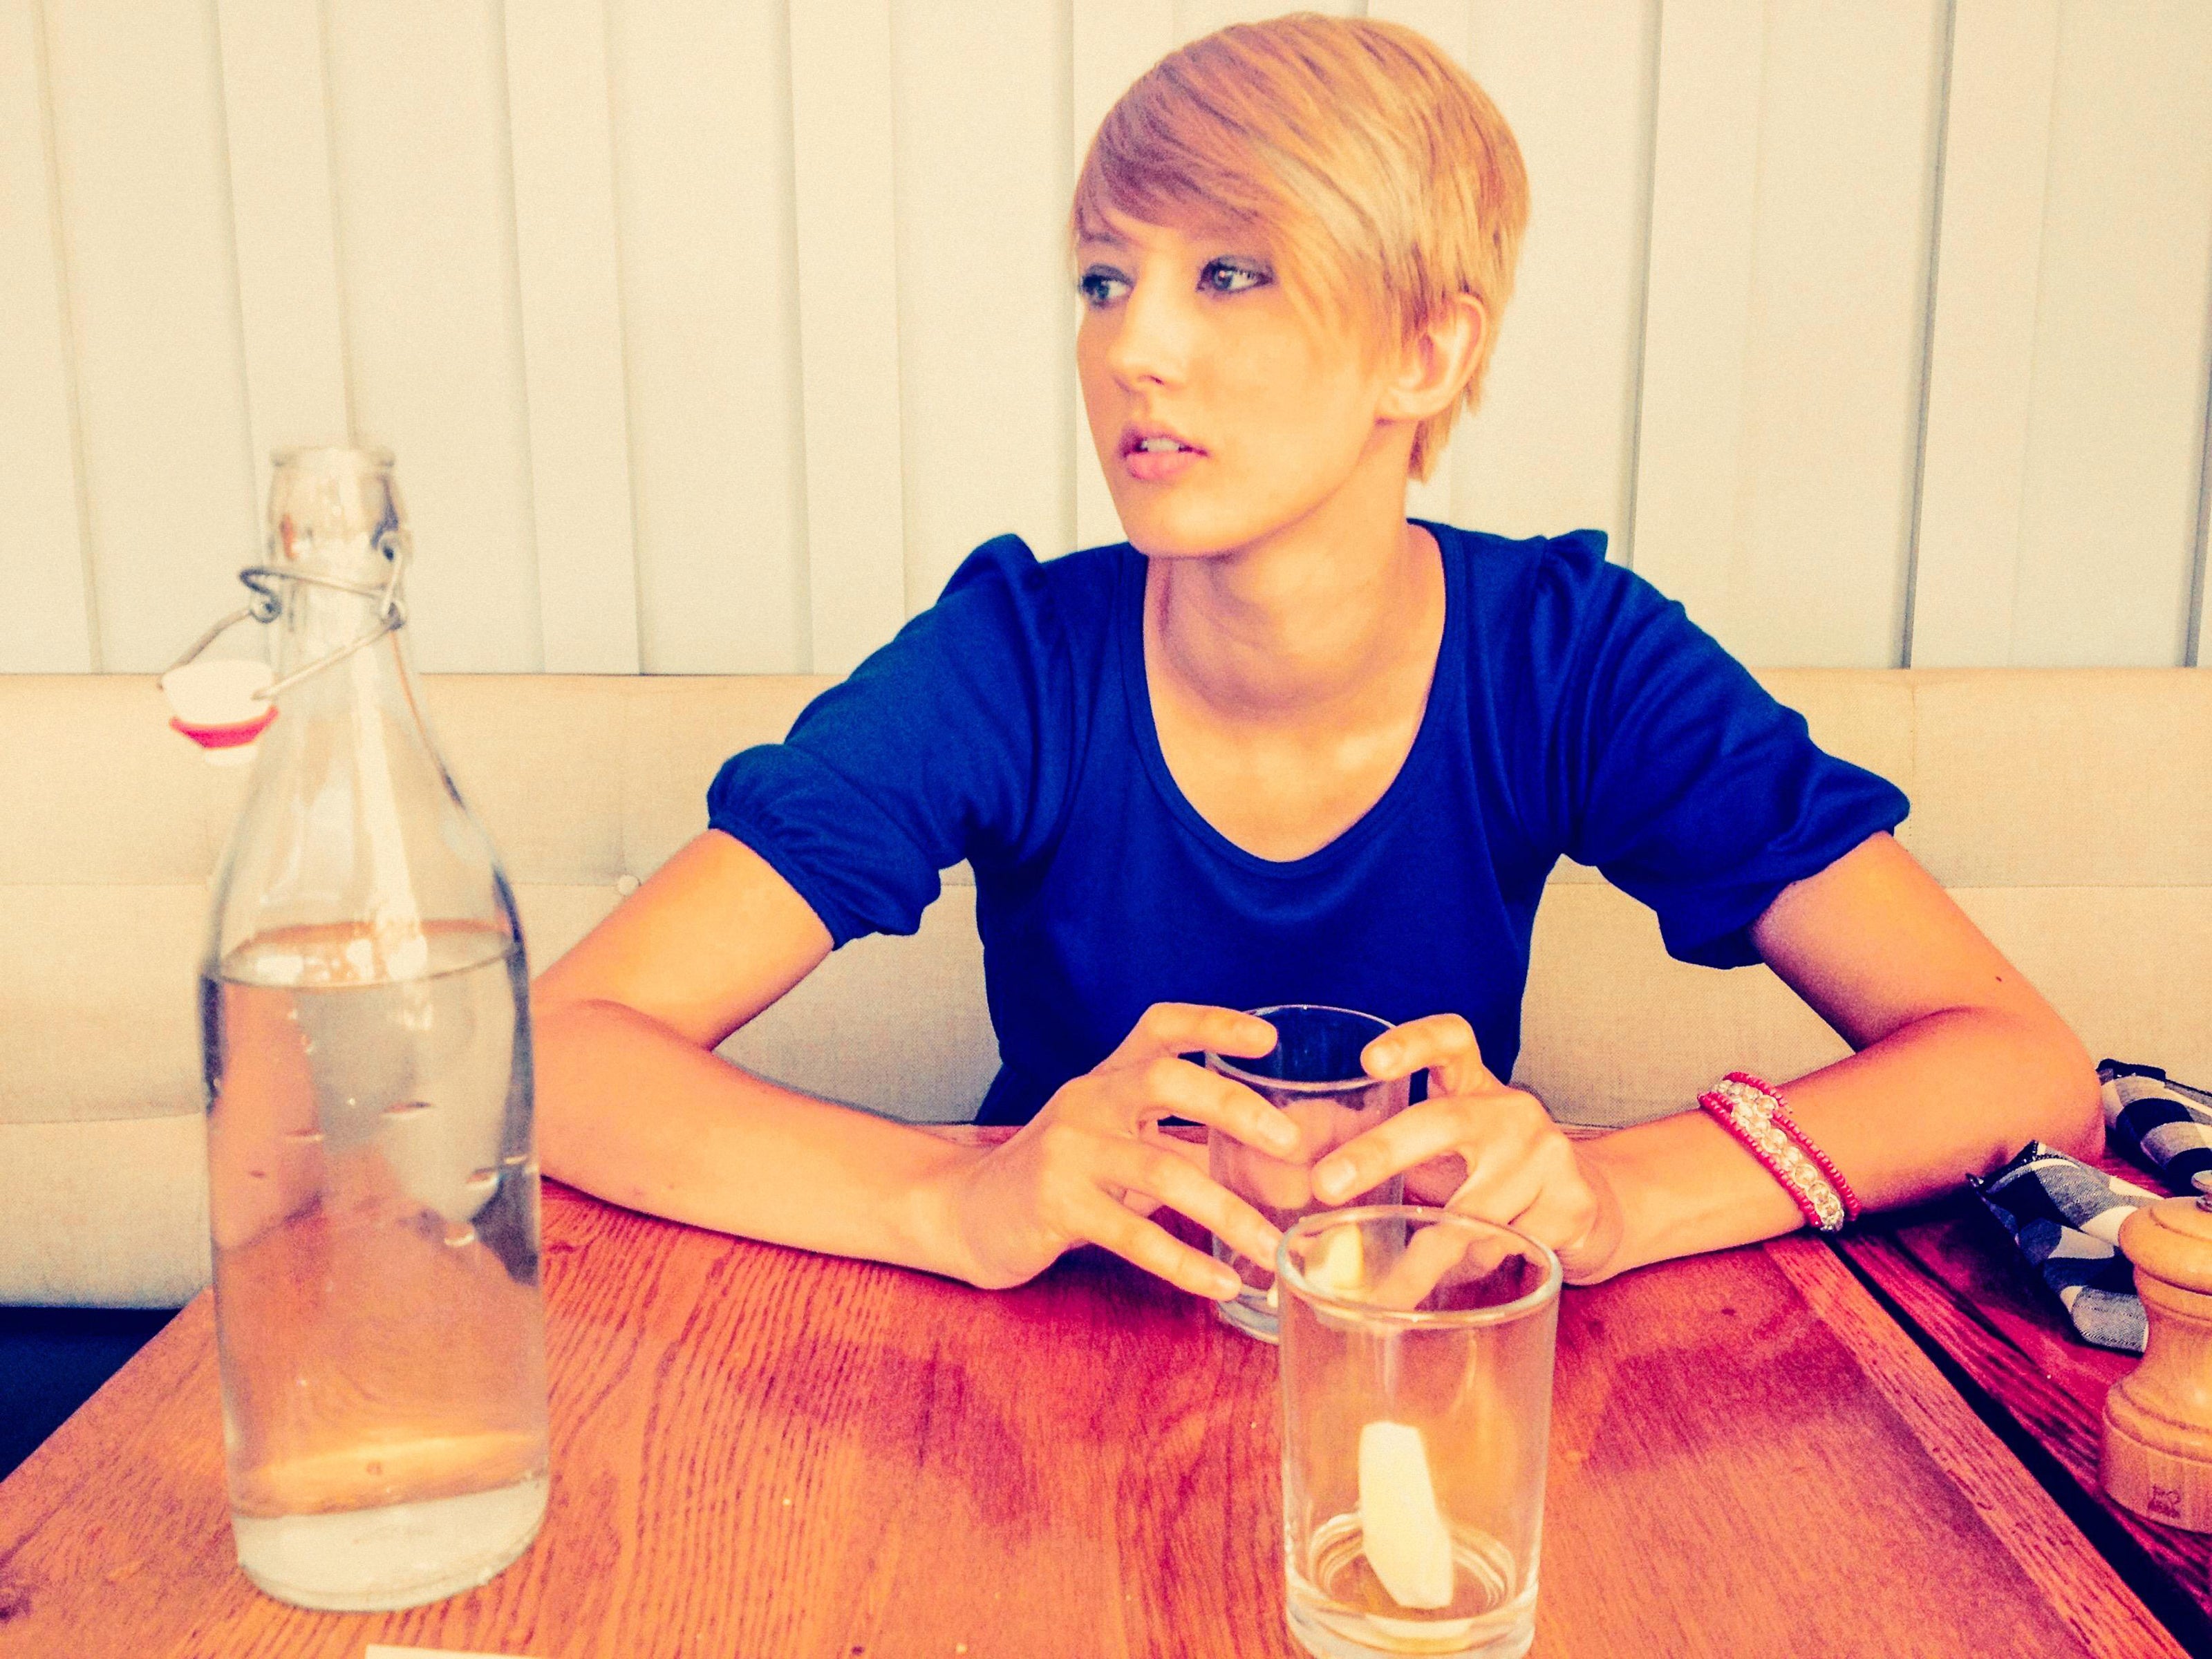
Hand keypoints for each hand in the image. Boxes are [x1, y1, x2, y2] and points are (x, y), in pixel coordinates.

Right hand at [941, 1003, 1302, 1298]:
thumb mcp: (1122, 1145)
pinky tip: (1221, 1283)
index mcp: (1109, 1079)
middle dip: (1233, 1107)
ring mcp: (1068, 1151)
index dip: (1214, 1024)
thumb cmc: (1064, 1178)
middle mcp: (1088, 1102)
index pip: (1161, 1028)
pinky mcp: (1056, 1205)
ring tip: (1273, 1246)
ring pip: (1159, 1171)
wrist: (971, 1214)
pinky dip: (1184, 1262)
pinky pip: (1133, 1235)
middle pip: (1164, 1080)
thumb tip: (1277, 1170)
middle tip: (1290, 1143)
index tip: (1267, 1040)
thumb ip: (1188, 1147)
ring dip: (1226, 1212)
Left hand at [1308, 1014, 1624, 1283]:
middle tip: (1325, 1185)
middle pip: (1444, 1121)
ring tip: (1393, 1288)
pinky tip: (1467, 1276)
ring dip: (1426, 1257)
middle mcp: (1512, 1110)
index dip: (1411, 1043)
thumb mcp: (1451, 1152)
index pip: (1450, 1041)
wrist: (1592, 1206)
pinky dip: (1474, 1270)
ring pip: (1471, 1211)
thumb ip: (1397, 1158)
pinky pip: (1504, 1247)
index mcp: (1477, 1087)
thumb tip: (1304, 1195)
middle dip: (1378, 1153)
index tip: (1369, 1061)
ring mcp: (1548, 1153)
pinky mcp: (1572, 1201)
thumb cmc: (1496, 1177)